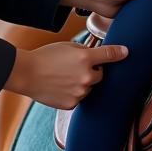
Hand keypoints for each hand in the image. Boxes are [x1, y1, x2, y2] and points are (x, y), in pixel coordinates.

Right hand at [3, 41, 128, 109]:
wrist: (26, 74)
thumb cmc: (44, 57)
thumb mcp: (66, 46)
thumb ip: (84, 52)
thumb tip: (94, 57)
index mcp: (85, 58)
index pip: (109, 55)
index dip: (119, 53)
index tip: (126, 52)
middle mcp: (86, 77)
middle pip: (100, 75)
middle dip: (93, 72)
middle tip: (76, 68)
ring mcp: (80, 92)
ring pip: (89, 88)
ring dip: (83, 84)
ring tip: (63, 78)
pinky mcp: (72, 104)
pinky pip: (79, 98)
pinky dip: (74, 94)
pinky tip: (60, 87)